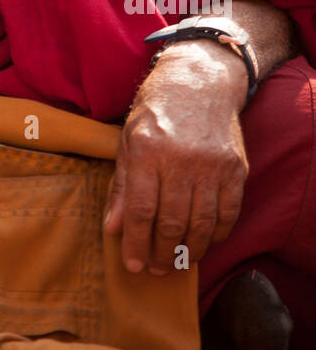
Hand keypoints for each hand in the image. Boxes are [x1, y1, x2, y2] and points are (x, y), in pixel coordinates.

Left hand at [103, 42, 248, 274]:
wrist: (199, 81)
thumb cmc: (156, 110)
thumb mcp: (128, 140)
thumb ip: (122, 186)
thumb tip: (114, 228)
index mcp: (147, 150)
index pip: (141, 210)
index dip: (136, 243)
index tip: (133, 265)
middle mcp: (181, 159)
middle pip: (171, 222)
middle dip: (161, 254)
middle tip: (155, 269)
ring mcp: (212, 164)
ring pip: (201, 224)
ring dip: (188, 251)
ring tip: (176, 263)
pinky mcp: (236, 168)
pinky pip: (228, 213)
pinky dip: (216, 235)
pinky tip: (204, 243)